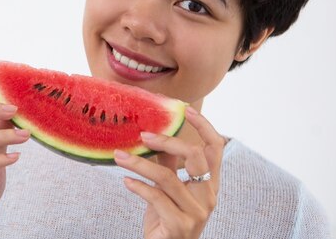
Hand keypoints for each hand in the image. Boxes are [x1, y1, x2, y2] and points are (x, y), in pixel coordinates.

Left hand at [113, 107, 224, 238]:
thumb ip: (168, 164)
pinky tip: (126, 181)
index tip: (186, 109)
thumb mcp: (169, 189)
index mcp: (210, 184)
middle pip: (195, 156)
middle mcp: (208, 197)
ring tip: (120, 156)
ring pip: (167, 177)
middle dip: (167, 141)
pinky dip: (138, 187)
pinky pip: (155, 198)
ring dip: (139, 164)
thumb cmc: (167, 219)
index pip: (216, 148)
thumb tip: (156, 134)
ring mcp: (196, 213)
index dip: (204, 126)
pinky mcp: (179, 225)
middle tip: (143, 135)